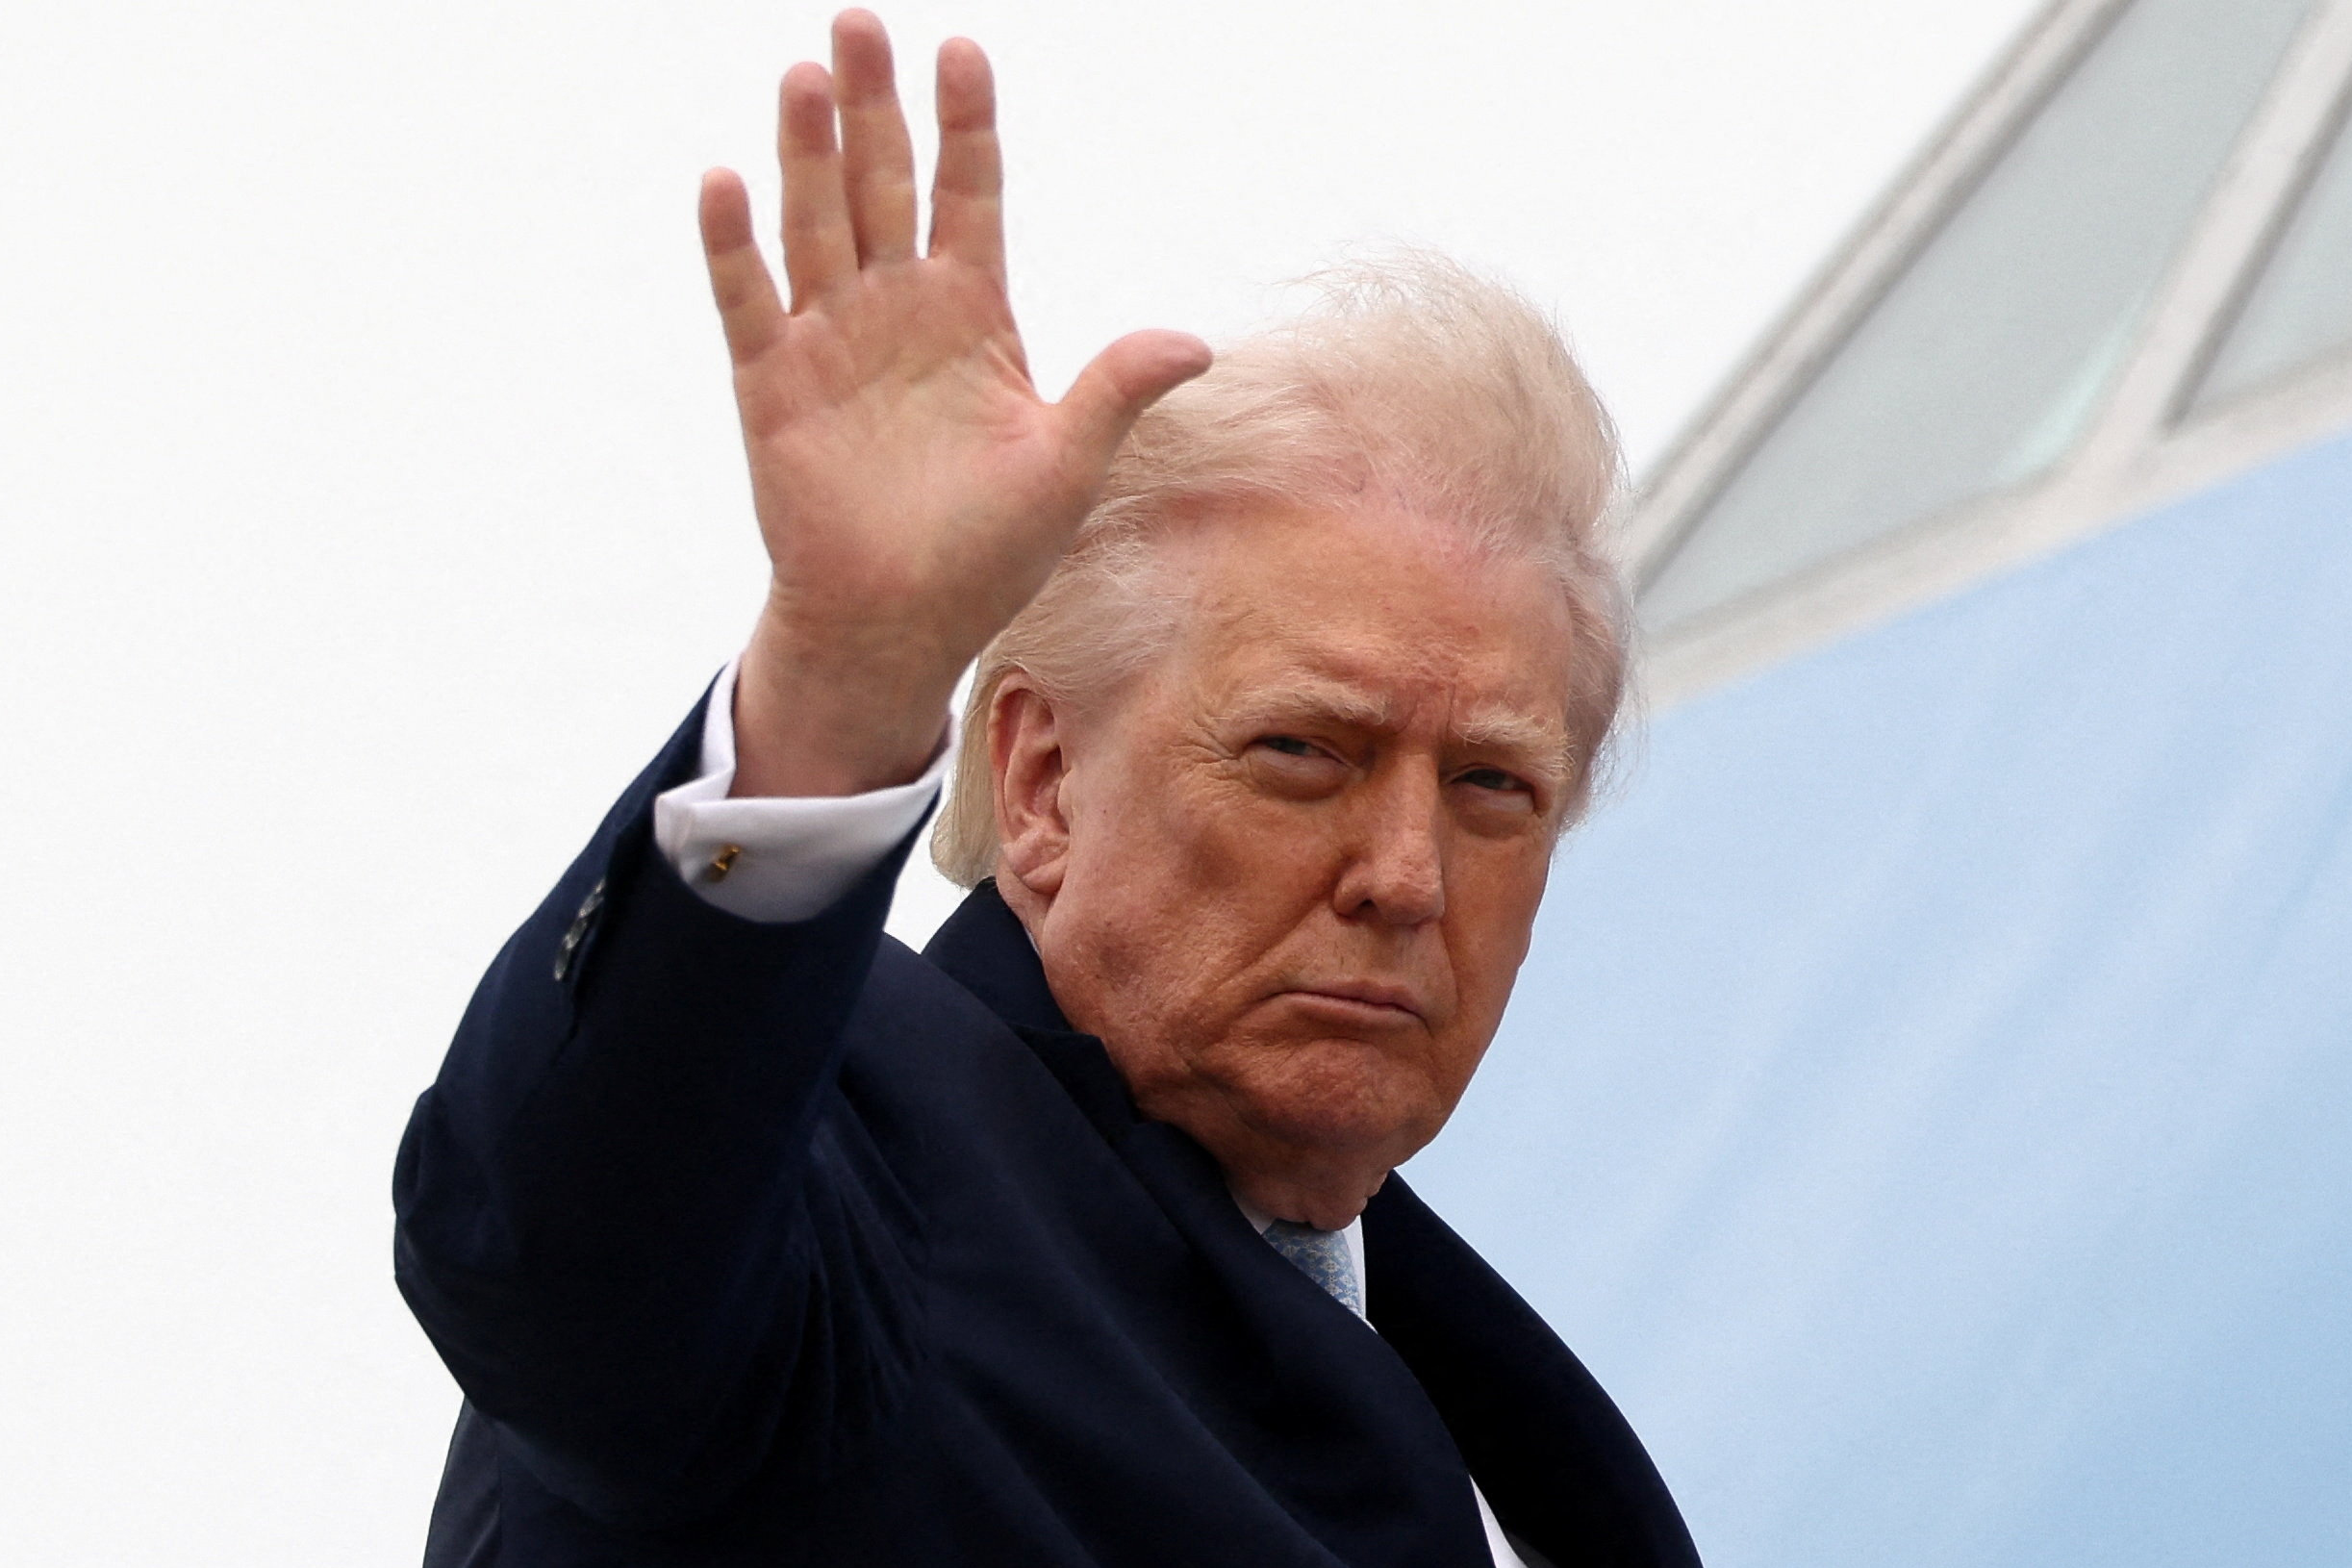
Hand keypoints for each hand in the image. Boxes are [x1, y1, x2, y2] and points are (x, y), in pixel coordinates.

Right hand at [699, 11, 1211, 797]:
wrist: (902, 623)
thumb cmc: (989, 552)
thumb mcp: (1066, 466)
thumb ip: (1114, 392)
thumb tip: (1194, 343)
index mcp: (974, 314)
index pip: (969, 194)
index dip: (965, 126)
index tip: (962, 51)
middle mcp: (897, 309)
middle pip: (884, 184)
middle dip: (875, 105)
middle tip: (860, 19)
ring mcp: (831, 340)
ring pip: (816, 224)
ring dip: (807, 152)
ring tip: (806, 75)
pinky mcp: (772, 384)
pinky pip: (751, 302)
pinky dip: (735, 246)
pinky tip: (726, 181)